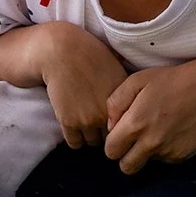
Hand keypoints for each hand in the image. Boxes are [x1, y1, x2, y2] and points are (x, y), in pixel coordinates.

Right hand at [36, 23, 130, 148]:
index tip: (113, 121)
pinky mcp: (69, 122)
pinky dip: (75, 138)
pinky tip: (73, 126)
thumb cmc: (90, 56)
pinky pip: (75, 143)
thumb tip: (133, 106)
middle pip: (111, 138)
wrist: (62, 52)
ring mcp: (88, 120)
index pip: (126, 126)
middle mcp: (108, 113)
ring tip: (84, 123)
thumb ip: (124, 92)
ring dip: (89, 136)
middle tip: (97, 123)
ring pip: (92, 143)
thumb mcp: (116, 70)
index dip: (119, 125)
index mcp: (122, 101)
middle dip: (105, 132)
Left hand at [104, 62, 195, 172]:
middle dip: (126, 156)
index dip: (113, 144)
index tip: (120, 134)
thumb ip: (115, 103)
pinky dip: (164, 150)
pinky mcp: (181, 155)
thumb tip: (110, 126)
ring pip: (147, 162)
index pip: (111, 152)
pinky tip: (171, 131)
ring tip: (157, 129)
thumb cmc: (169, 80)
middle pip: (126, 167)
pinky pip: (165, 159)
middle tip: (134, 140)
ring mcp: (167, 151)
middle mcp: (149, 143)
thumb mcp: (136, 81)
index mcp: (134, 125)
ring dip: (147, 152)